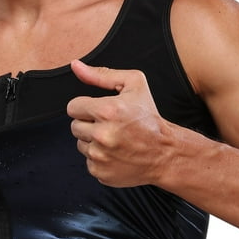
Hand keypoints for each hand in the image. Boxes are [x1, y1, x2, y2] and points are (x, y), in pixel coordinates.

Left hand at [67, 60, 171, 186]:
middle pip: (74, 126)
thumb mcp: (133, 85)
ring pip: (80, 145)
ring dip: (93, 142)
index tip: (100, 111)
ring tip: (115, 140)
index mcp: (107, 110)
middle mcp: (102, 135)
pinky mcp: (100, 172)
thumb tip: (75, 66)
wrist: (165, 153)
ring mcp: (100, 156)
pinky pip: (88, 161)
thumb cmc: (149, 117)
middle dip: (89, 124)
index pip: (73, 107)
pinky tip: (116, 154)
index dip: (86, 107)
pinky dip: (99, 158)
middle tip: (111, 126)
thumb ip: (101, 75)